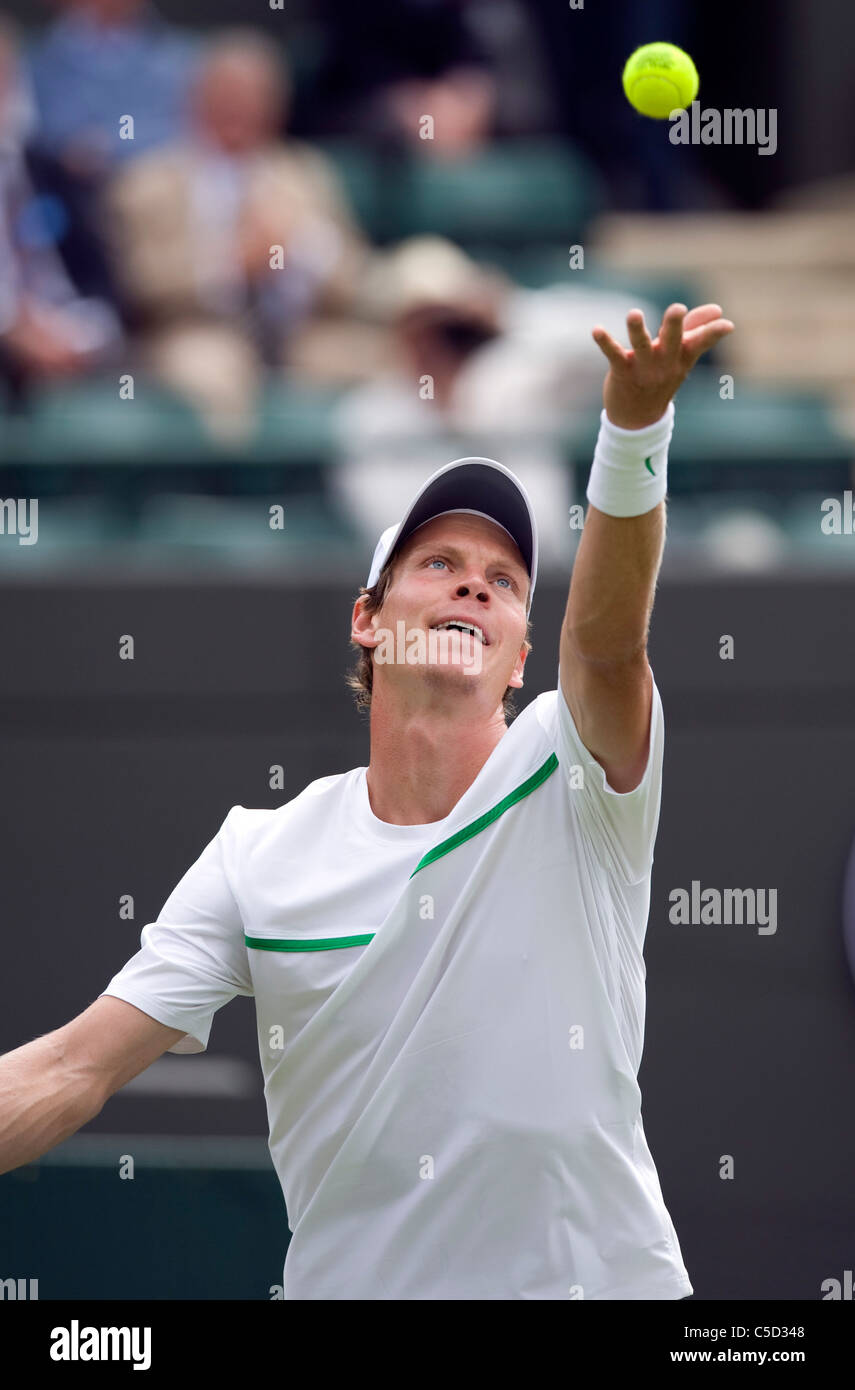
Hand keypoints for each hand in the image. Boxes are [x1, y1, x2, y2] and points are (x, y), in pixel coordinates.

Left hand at [592, 302, 734, 429]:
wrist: (637, 420)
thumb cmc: (662, 379)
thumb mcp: (682, 357)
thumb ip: (695, 330)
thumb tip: (718, 309)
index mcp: (682, 357)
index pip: (700, 343)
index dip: (713, 334)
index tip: (727, 325)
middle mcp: (665, 363)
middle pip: (672, 341)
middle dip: (675, 325)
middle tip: (678, 308)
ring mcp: (643, 369)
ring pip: (641, 346)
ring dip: (637, 330)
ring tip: (633, 314)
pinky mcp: (622, 372)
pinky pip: (614, 355)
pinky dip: (605, 342)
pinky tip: (596, 330)